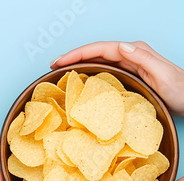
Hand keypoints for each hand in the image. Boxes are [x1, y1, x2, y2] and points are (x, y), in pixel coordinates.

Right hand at [50, 41, 183, 115]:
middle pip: (95, 52)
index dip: (78, 53)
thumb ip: (143, 59)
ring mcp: (129, 65)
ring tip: (61, 71)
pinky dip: (89, 71)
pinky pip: (104, 70)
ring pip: (98, 60)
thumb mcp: (164, 75)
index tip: (60, 61)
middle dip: (73, 56)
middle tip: (53, 65)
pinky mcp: (128, 75)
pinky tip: (80, 79)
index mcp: (135, 52)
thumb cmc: (181, 91)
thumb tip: (120, 47)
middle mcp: (130, 55)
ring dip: (78, 63)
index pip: (100, 48)